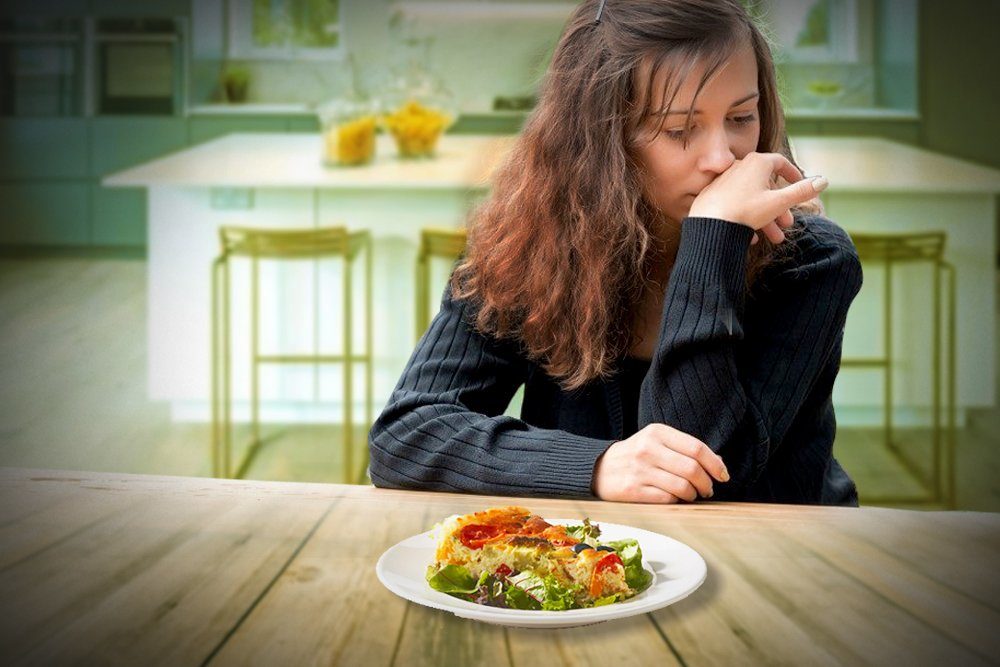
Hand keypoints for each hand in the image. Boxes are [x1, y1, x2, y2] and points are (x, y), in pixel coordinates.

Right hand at [592, 424, 729, 502]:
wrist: (599, 468)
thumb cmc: (636, 456)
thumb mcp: (657, 442)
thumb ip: (685, 449)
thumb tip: (719, 463)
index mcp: (657, 432)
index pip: (696, 448)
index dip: (715, 464)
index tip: (723, 475)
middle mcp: (648, 448)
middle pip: (692, 469)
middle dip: (707, 483)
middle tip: (708, 489)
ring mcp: (639, 470)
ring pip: (682, 487)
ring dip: (693, 495)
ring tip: (692, 495)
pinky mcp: (632, 490)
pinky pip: (667, 499)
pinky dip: (677, 501)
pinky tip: (675, 499)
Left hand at [689, 152, 828, 243]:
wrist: (710, 224)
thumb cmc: (746, 210)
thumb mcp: (779, 202)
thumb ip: (802, 191)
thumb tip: (824, 181)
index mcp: (757, 163)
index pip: (780, 162)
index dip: (793, 174)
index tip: (801, 185)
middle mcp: (739, 166)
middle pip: (766, 186)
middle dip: (780, 207)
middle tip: (787, 224)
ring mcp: (724, 181)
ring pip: (752, 198)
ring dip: (766, 218)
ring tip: (774, 238)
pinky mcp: (712, 195)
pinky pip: (735, 204)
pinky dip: (747, 218)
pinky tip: (753, 237)